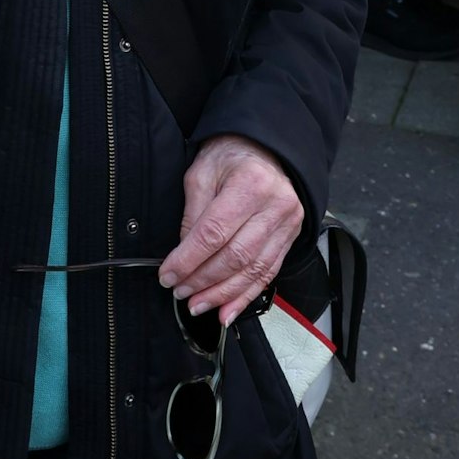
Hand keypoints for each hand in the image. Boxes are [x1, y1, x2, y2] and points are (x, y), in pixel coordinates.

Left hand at [158, 135, 303, 325]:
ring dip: (222, 294)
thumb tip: (182, 255)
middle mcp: (275, 205)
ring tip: (197, 305)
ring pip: (252, 271)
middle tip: (179, 292)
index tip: (168, 275)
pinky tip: (226, 311)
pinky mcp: (290, 238)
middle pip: (235, 256)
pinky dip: (245, 296)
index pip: (214, 232)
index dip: (188, 259)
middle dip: (202, 280)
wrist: (266, 147)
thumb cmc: (231, 155)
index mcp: (250, 183)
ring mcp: (287, 224)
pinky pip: (267, 275)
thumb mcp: (202, 172)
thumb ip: (193, 213)